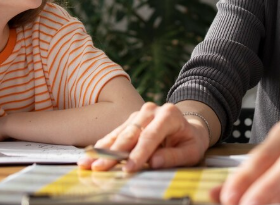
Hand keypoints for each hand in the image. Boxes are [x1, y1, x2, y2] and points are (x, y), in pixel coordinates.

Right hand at [77, 102, 208, 172]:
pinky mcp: (129, 121)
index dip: (138, 153)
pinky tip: (90, 155)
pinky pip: (115, 134)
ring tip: (88, 162)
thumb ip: (174, 156)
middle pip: (130, 133)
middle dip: (114, 153)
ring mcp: (138, 115)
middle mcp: (151, 110)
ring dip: (103, 150)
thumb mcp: (191, 151)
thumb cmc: (190, 141)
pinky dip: (103, 146)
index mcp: (169, 114)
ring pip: (119, 133)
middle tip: (100, 168)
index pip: (150, 136)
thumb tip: (154, 162)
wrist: (188, 127)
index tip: (128, 169)